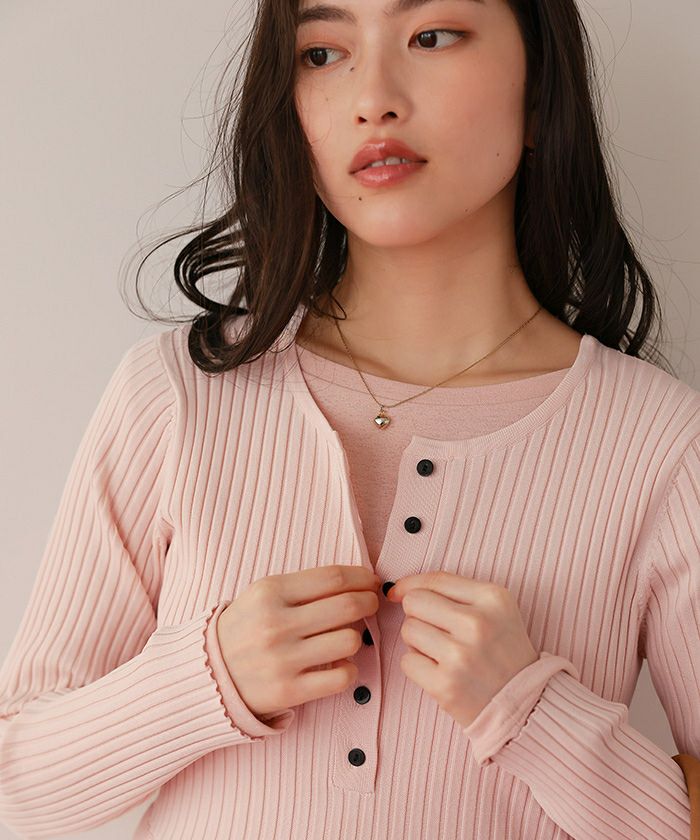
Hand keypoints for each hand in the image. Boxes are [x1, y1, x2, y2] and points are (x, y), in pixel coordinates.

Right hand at [216, 565, 380, 718]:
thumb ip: (304, 586)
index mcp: (270, 592)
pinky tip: (338, 664)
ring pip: (349, 641)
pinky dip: (348, 670)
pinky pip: (341, 678)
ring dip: (357, 637)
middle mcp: (276, 623)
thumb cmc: (245, 627)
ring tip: (346, 636)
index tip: (371, 581)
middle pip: (348, 606)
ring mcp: (282, 659)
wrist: (207, 673)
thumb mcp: (263, 594)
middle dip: (369, 602)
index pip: (333, 577)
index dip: (362, 577)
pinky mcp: (288, 691)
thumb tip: (357, 581)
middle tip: (370, 604)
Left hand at [388, 571, 538, 728]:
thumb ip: (452, 592)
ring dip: (417, 642)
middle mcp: (478, 623)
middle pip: (414, 602)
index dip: (410, 584)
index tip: (399, 593)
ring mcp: (461, 655)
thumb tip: (397, 590)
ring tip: (441, 653)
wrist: (526, 704)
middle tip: (437, 631)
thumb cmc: (503, 652)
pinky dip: (418, 667)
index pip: (435, 579)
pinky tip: (440, 672)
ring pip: (408, 630)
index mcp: (493, 598)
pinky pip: (407, 661)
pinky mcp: (446, 685)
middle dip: (417, 615)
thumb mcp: (496, 610)